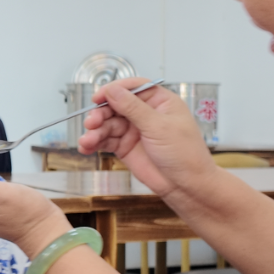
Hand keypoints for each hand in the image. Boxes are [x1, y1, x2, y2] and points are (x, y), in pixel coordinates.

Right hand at [77, 78, 216, 201]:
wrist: (186, 186)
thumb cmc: (185, 154)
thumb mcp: (159, 127)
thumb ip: (133, 108)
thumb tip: (113, 90)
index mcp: (160, 102)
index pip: (133, 88)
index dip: (115, 90)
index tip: (98, 97)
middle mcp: (145, 113)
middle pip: (116, 105)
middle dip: (101, 114)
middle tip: (92, 123)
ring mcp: (134, 130)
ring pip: (108, 124)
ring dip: (95, 131)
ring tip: (88, 140)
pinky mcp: (125, 147)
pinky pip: (106, 141)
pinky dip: (94, 143)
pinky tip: (87, 147)